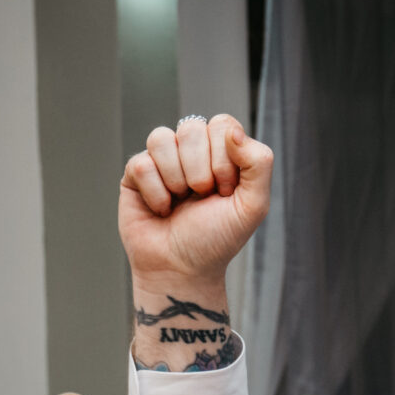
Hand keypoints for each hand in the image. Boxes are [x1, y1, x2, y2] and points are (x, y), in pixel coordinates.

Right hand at [118, 115, 274, 294]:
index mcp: (222, 152)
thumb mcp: (253, 205)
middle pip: (191, 128)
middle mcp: (191, 151)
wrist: (183, 270)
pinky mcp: (135, 173)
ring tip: (180, 202)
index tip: (226, 191)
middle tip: (201, 198)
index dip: (224, 159)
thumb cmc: (217, 239)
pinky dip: (156, 194)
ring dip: (176, 179)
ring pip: (162, 138)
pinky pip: (142, 164)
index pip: (221, 125)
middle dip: (200, 171)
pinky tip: (162, 209)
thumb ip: (259, 163)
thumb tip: (233, 132)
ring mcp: (162, 160)